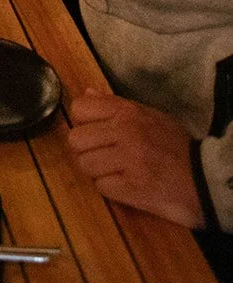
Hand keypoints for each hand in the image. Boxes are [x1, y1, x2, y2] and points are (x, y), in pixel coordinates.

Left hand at [67, 89, 203, 227]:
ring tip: (116, 172)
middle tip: (103, 157)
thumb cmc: (176, 146)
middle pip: (76, 140)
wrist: (205, 179)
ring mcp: (127, 161)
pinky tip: (126, 185)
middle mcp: (124, 132)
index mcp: (127, 112)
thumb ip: (115, 105)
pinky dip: (110, 189)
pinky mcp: (131, 189)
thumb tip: (86, 93)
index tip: (94, 133)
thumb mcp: (149, 116)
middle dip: (86, 151)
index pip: (79, 109)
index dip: (83, 123)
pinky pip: (101, 187)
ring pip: (85, 164)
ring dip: (97, 171)